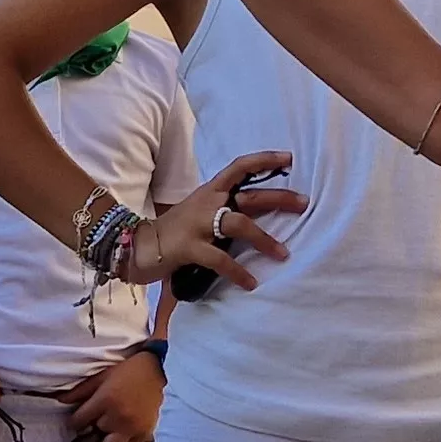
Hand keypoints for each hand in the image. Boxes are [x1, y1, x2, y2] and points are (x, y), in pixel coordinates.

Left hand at [61, 352, 166, 441]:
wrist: (154, 370)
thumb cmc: (125, 371)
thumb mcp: (100, 377)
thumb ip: (80, 391)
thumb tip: (59, 401)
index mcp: (105, 400)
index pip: (79, 422)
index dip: (74, 423)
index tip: (76, 421)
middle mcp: (118, 417)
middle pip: (95, 440)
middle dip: (89, 437)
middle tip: (89, 431)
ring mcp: (133, 427)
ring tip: (103, 438)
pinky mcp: (145, 432)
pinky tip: (118, 438)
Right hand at [117, 154, 310, 293]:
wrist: (136, 246)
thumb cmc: (173, 231)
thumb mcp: (200, 212)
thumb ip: (223, 209)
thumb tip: (258, 213)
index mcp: (210, 192)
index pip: (239, 167)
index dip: (264, 161)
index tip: (289, 158)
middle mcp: (207, 203)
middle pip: (250, 196)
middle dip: (279, 198)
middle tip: (304, 203)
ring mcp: (198, 224)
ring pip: (239, 224)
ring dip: (264, 239)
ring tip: (284, 254)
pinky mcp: (189, 247)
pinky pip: (220, 259)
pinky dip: (238, 272)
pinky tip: (251, 283)